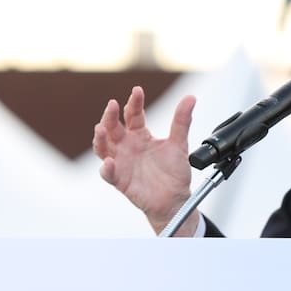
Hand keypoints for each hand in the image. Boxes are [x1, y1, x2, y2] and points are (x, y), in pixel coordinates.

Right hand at [93, 86, 198, 235]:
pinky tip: (110, 162)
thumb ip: (181, 121)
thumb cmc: (174, 173)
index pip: (133, 114)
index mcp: (140, 135)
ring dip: (100, 138)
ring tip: (101, 129)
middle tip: (112, 105)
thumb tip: (190, 98)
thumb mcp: (179, 144)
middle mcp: (127, 146)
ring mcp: (121, 162)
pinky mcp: (120, 180)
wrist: (175, 199)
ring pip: (103, 148)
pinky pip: (109, 174)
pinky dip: (107, 168)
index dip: (134, 102)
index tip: (137, 91)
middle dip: (110, 116)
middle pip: (112, 127)